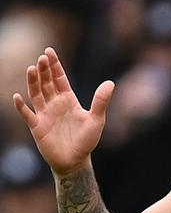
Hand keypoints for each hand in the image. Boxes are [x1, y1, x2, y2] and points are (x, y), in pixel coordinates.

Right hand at [12, 48, 114, 174]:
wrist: (76, 160)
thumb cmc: (87, 140)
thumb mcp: (97, 119)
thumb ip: (101, 101)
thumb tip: (110, 82)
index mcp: (69, 100)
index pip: (59, 78)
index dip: (55, 65)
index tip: (49, 51)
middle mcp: (55, 104)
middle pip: (47, 83)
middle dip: (44, 70)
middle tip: (42, 57)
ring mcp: (45, 114)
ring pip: (36, 94)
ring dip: (33, 82)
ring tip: (31, 69)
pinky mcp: (37, 127)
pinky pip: (27, 114)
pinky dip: (21, 106)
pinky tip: (18, 96)